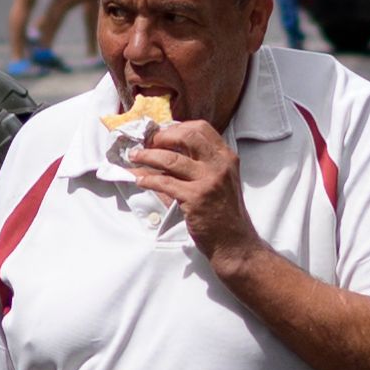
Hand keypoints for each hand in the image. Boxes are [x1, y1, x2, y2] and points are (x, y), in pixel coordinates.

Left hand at [124, 118, 264, 275]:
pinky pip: (164, 182)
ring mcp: (208, 181)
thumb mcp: (222, 180)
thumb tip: (168, 150)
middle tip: (147, 143)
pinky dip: (148, 179)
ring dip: (147, 156)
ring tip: (135, 157)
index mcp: (226, 157)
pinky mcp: (195, 198)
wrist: (234, 241)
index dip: (177, 128)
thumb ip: (203, 163)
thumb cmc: (224, 212)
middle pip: (186, 136)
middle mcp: (219, 165)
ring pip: (170, 159)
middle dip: (161, 137)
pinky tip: (140, 180)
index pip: (201, 129)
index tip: (162, 134)